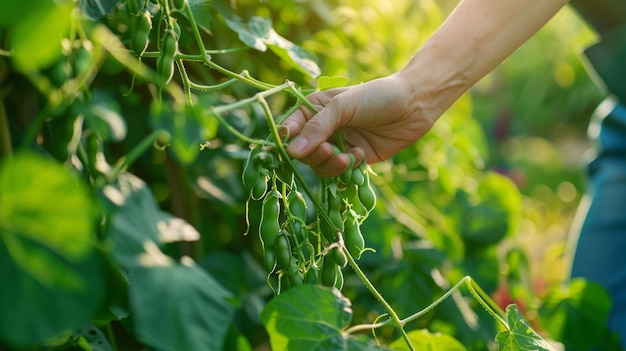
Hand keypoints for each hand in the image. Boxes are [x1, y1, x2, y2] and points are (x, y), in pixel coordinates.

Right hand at [282, 74, 438, 176]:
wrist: (415, 105)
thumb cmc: (377, 96)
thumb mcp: (343, 106)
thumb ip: (318, 127)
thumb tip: (292, 151)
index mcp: (315, 109)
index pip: (291, 128)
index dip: (288, 140)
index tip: (290, 149)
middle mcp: (324, 129)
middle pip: (304, 153)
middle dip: (314, 155)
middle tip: (328, 150)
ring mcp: (339, 145)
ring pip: (321, 166)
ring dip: (331, 166)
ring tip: (347, 158)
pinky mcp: (355, 159)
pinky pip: (341, 172)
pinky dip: (348, 168)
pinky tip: (362, 155)